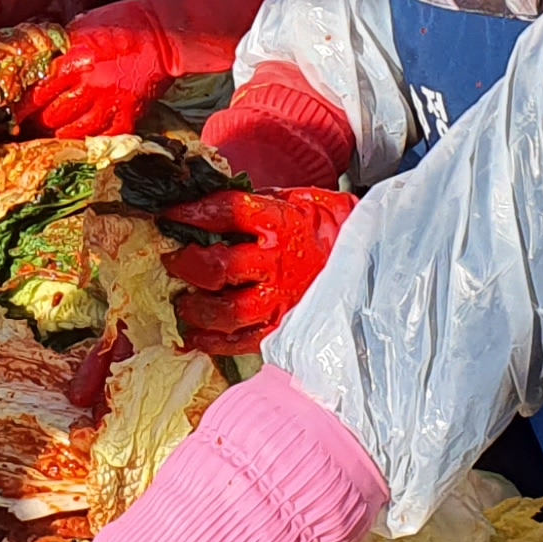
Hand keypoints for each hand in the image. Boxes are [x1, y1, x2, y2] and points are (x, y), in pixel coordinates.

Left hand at [24, 12, 174, 138]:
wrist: (163, 32)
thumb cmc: (122, 22)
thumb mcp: (82, 26)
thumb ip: (61, 46)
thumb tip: (40, 60)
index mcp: (74, 60)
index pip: (40, 91)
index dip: (24, 106)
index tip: (13, 114)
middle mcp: (90, 84)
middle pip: (54, 115)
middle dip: (38, 124)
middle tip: (28, 129)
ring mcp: (111, 101)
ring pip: (77, 131)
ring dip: (60, 136)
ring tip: (50, 137)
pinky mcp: (130, 112)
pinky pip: (107, 135)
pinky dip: (92, 140)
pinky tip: (81, 141)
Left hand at [161, 188, 357, 354]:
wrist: (373, 258)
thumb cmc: (331, 226)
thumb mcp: (297, 199)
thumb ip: (255, 204)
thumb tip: (209, 205)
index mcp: (282, 223)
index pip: (226, 212)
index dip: (192, 213)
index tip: (169, 215)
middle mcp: (278, 264)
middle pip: (219, 267)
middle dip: (186, 264)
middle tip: (172, 260)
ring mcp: (281, 301)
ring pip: (226, 312)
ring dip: (196, 308)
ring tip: (183, 301)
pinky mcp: (284, 329)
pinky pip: (241, 342)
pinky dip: (212, 342)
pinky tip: (194, 336)